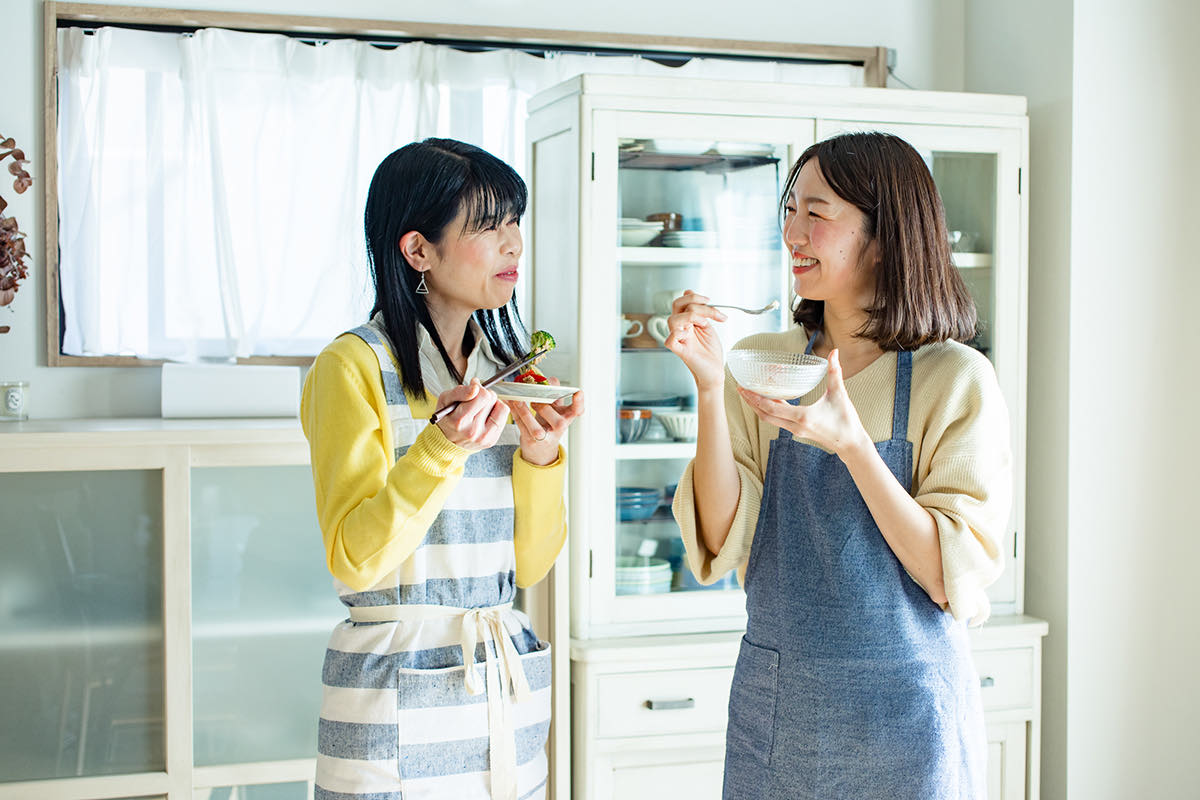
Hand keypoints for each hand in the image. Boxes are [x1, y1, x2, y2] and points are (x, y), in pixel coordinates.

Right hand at [434, 379, 510, 451]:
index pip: (483, 395)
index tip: (473, 389)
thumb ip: (460, 391)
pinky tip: (486, 415)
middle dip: (484, 395)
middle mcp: (472, 431)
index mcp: (459, 420)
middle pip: (491, 399)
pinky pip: (504, 417)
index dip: (478, 388)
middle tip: (475, 400)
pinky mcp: (491, 440)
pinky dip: (497, 412)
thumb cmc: (447, 417)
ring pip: (501, 407)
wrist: (447, 441)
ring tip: (481, 408)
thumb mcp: (445, 400)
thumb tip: (476, 387)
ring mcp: (483, 437)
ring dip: (492, 404)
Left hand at [511, 378, 585, 465]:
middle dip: (544, 407)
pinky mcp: (531, 441)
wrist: (541, 447)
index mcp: (567, 416)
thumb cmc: (549, 422)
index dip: (579, 402)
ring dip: (525, 412)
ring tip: (518, 400)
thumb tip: (550, 380)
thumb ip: (555, 391)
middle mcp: (559, 428)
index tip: (577, 393)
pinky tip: (510, 403)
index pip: (578, 410)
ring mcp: (546, 437)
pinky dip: (514, 412)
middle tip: (535, 399)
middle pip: (557, 421)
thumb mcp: (555, 406)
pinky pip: (521, 425)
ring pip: (536, 428)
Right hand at [662, 290, 728, 391]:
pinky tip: (691, 336)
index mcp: (686, 321)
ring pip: (673, 319)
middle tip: (710, 308)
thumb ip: (700, 311)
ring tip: (704, 324)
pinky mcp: (679, 351)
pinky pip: (671, 339)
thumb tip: (689, 291)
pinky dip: (680, 334)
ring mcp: (679, 339)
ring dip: (692, 316)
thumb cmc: (710, 352)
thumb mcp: (708, 325)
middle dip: (694, 302)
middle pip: (677, 305)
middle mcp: (681, 328)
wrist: (715, 371)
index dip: (695, 297)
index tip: (710, 301)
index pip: (682, 302)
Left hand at [735, 349, 871, 459]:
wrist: (850, 444)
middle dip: (751, 402)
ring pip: (770, 419)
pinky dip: (769, 411)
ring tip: (748, 394)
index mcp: (802, 417)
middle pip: (765, 415)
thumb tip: (834, 352)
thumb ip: (835, 372)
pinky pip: (777, 420)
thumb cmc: (846, 420)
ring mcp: (795, 430)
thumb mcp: (839, 394)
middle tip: (740, 389)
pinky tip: (767, 400)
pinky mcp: (797, 431)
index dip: (756, 398)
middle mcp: (795, 426)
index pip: (772, 408)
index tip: (744, 388)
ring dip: (758, 407)